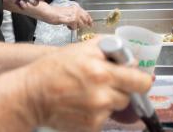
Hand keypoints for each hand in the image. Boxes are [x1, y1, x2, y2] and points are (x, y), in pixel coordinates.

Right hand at [24, 39, 152, 130]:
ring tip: (87, 93)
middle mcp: (103, 95)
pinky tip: (81, 104)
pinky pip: (104, 119)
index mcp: (102, 72)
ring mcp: (97, 114)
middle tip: (104, 82)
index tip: (136, 77)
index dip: (140, 79)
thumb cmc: (53, 69)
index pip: (140, 81)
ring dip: (107, 101)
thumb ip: (109, 49)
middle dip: (120, 88)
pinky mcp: (91, 127)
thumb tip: (128, 56)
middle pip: (129, 95)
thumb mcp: (80, 49)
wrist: (31, 95)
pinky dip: (97, 112)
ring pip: (116, 107)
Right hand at [48, 3, 92, 29]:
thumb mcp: (67, 12)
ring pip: (81, 24)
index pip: (86, 13)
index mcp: (75, 7)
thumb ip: (73, 16)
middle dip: (87, 24)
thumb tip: (79, 21)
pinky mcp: (71, 20)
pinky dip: (71, 28)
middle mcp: (76, 10)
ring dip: (77, 26)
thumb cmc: (54, 13)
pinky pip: (75, 27)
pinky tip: (67, 26)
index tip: (91, 23)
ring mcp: (74, 14)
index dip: (89, 19)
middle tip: (88, 27)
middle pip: (86, 18)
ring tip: (70, 25)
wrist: (48, 12)